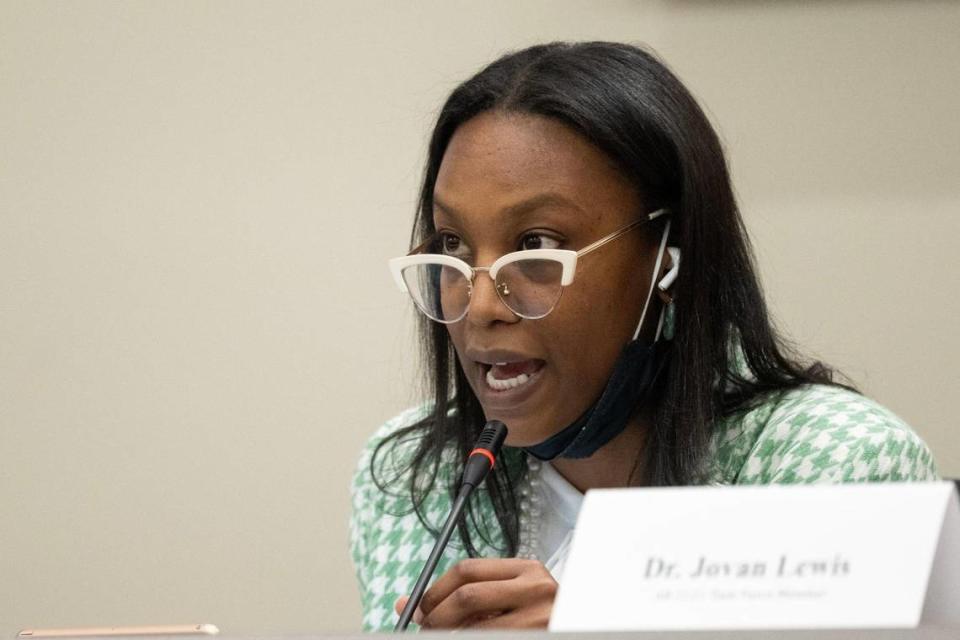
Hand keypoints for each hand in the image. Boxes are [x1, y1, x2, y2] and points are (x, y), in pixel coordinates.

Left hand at [394, 558, 556, 628]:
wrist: (588, 628)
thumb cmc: (541, 616)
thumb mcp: (511, 597)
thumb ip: (467, 596)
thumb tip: (406, 604)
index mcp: (527, 570)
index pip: (467, 570)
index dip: (435, 591)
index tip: (419, 608)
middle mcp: (537, 589)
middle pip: (468, 596)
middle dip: (437, 617)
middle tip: (424, 629)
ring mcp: (542, 619)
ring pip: (477, 629)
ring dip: (452, 636)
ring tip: (446, 637)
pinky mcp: (541, 637)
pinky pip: (490, 639)